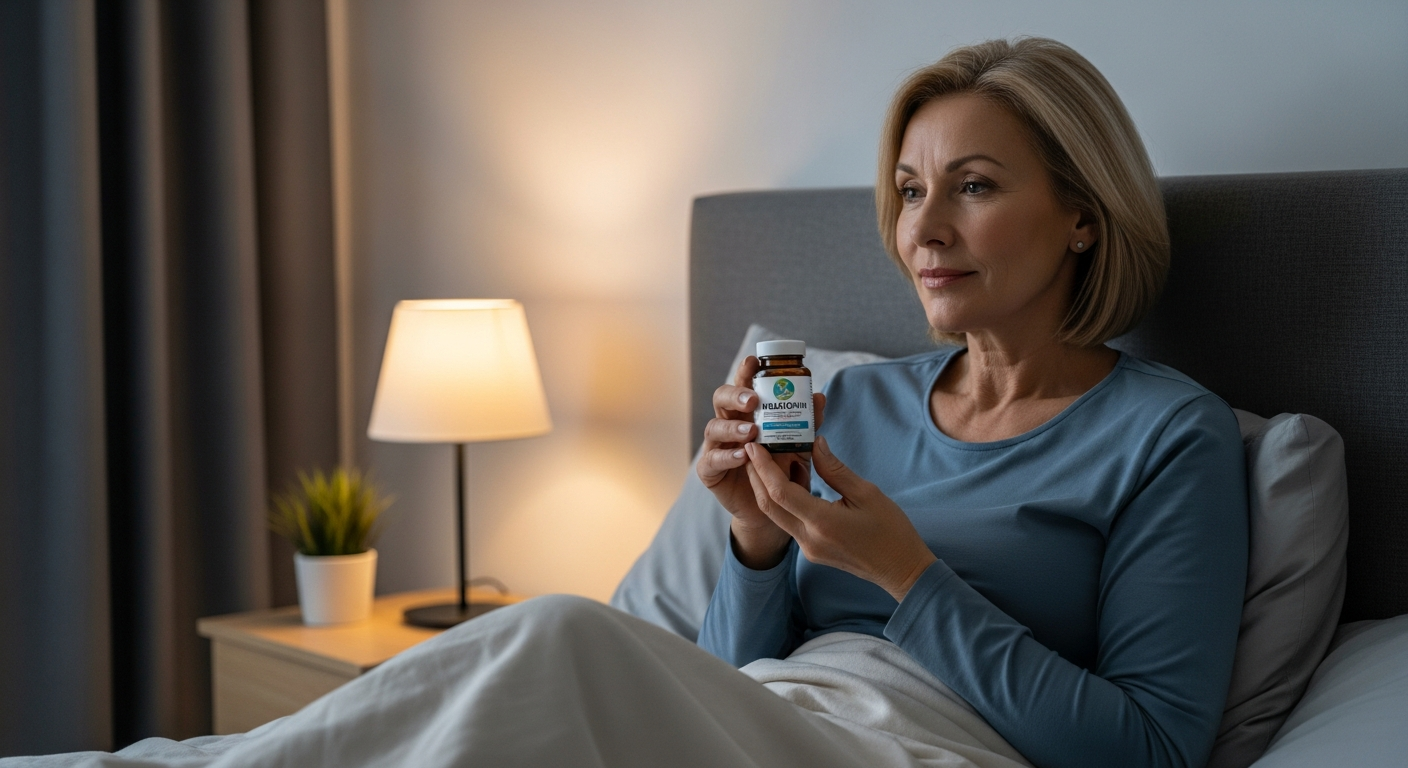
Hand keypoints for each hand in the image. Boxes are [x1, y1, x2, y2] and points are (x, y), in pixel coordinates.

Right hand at [697, 355, 825, 569]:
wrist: (774, 511)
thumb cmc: (784, 470)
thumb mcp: (800, 444)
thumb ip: (808, 421)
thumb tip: (820, 396)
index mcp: (747, 412)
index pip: (743, 384)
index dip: (745, 371)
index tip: (754, 361)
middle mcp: (728, 424)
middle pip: (721, 398)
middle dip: (735, 394)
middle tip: (754, 399)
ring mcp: (716, 446)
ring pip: (713, 427)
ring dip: (732, 426)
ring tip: (751, 431)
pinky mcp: (710, 471)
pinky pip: (711, 459)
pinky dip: (726, 456)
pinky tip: (741, 456)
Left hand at [744, 435, 936, 601]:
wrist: (900, 570)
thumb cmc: (891, 531)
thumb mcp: (867, 493)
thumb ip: (835, 470)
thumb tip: (815, 443)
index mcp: (822, 523)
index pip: (780, 492)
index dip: (763, 467)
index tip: (754, 445)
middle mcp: (808, 539)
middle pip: (768, 505)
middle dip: (755, 476)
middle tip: (750, 449)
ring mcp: (808, 548)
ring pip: (775, 515)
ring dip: (765, 488)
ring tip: (762, 461)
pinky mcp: (811, 551)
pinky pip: (788, 522)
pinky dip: (781, 501)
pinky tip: (786, 481)